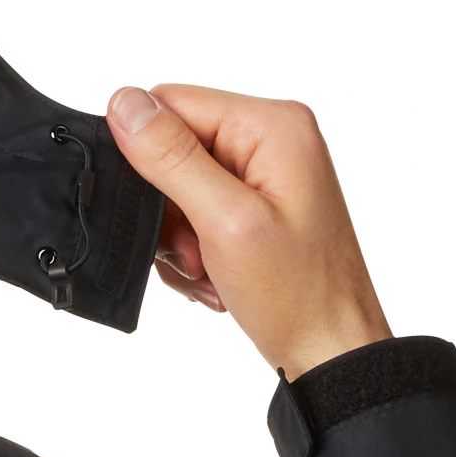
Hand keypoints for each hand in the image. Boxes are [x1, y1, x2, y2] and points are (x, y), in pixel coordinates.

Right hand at [106, 84, 392, 381]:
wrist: (331, 354)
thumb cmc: (299, 295)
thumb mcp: (225, 221)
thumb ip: (171, 157)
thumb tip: (125, 102)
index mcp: (273, 124)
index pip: (170, 104)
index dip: (147, 158)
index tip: (171, 215)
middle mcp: (271, 138)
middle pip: (171, 147)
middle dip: (168, 208)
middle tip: (195, 252)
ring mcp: (263, 173)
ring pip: (175, 186)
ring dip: (178, 236)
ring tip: (209, 269)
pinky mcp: (254, 205)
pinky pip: (193, 211)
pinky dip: (192, 248)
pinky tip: (215, 275)